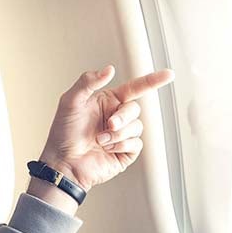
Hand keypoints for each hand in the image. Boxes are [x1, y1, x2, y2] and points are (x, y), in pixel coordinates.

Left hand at [39, 66, 174, 192]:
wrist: (64, 163)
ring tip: (101, 141)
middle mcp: (116, 117)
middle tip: (109, 125)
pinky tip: (108, 149)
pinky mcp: (125, 151)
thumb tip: (109, 70)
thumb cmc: (63, 134)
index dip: (152, 81)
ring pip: (137, 127)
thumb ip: (88, 82)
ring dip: (118, 134)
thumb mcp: (70, 102)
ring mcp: (121, 135)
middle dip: (123, 118)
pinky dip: (122, 145)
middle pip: (135, 109)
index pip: (134, 88)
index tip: (168, 74)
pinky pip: (136, 143)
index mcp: (107, 102)